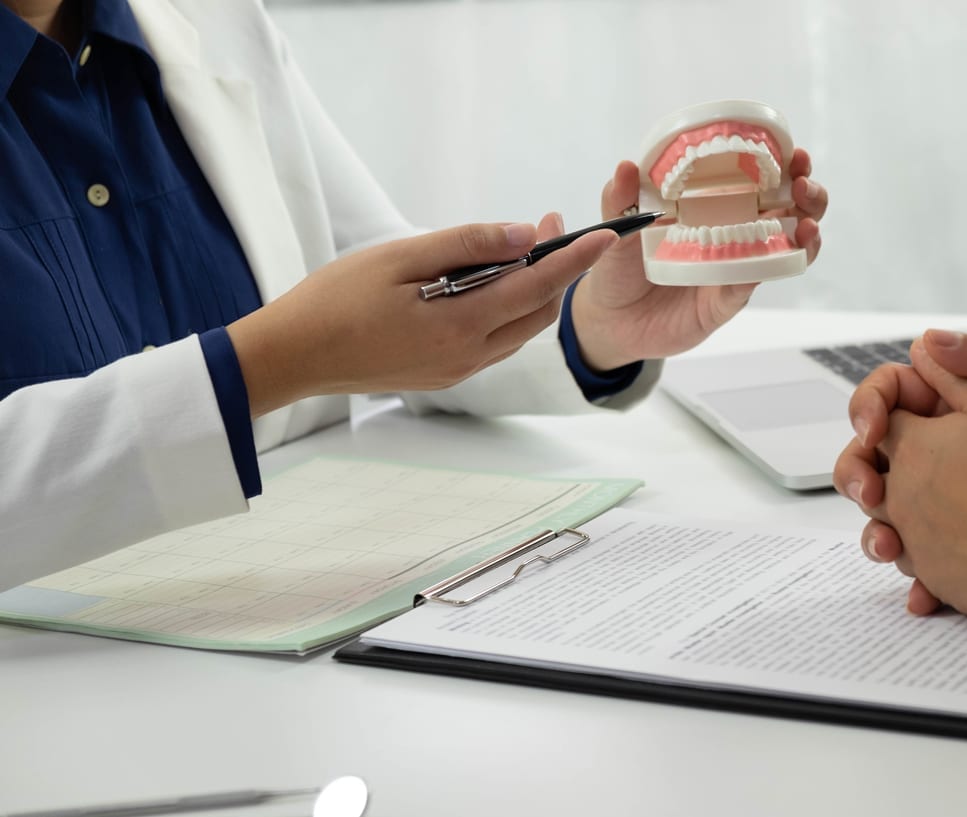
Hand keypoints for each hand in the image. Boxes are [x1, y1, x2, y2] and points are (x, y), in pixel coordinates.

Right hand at [228, 216, 615, 416]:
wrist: (295, 355)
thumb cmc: (336, 299)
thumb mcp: (399, 258)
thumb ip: (466, 245)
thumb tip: (522, 235)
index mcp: (460, 326)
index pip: (536, 286)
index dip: (574, 259)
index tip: (606, 236)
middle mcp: (468, 356)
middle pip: (536, 313)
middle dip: (556, 271)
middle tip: (550, 226)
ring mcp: (458, 370)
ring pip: (518, 330)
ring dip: (533, 292)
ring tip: (524, 249)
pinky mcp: (445, 374)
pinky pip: (495, 341)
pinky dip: (508, 310)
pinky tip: (493, 283)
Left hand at [569, 152, 827, 370]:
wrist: (610, 319)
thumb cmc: (620, 265)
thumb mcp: (618, 227)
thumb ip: (620, 198)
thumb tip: (627, 165)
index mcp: (715, 205)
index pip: (761, 178)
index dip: (786, 164)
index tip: (796, 154)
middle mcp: (734, 234)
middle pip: (789, 210)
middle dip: (808, 195)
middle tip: (803, 185)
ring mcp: (735, 267)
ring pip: (786, 248)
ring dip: (805, 234)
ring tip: (807, 225)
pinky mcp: (726, 301)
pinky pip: (752, 284)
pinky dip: (764, 271)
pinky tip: (769, 261)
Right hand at [855, 341, 966, 617]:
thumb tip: (927, 340)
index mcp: (946, 406)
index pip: (886, 397)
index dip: (868, 410)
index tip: (873, 432)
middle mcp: (935, 449)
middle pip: (870, 457)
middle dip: (858, 477)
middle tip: (872, 496)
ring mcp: (938, 497)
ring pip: (886, 510)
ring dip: (877, 532)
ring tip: (889, 549)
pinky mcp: (950, 537)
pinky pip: (920, 554)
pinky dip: (918, 575)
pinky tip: (923, 592)